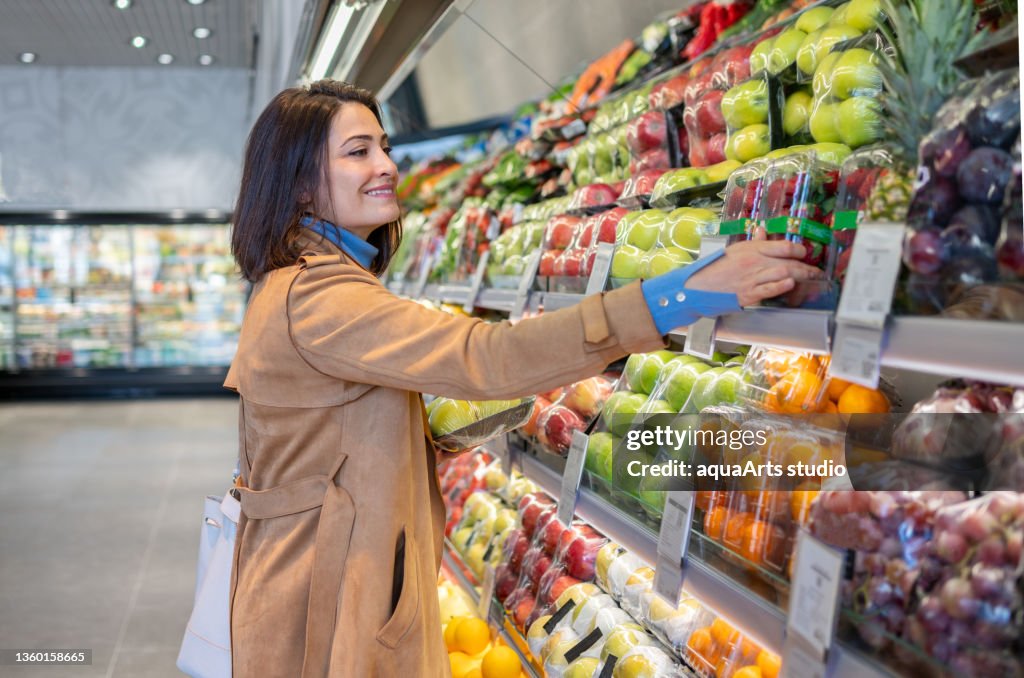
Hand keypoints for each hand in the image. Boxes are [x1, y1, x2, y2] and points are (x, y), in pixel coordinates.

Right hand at [686, 228, 826, 306]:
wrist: (699, 286)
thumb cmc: (716, 267)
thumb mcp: (735, 249)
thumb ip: (753, 242)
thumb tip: (764, 231)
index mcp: (752, 249)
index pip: (783, 246)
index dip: (799, 249)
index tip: (805, 253)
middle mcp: (754, 262)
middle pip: (788, 261)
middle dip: (807, 267)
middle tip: (817, 272)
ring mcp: (752, 279)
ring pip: (783, 273)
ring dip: (801, 276)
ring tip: (811, 280)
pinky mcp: (748, 294)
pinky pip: (769, 289)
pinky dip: (782, 286)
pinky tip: (791, 284)